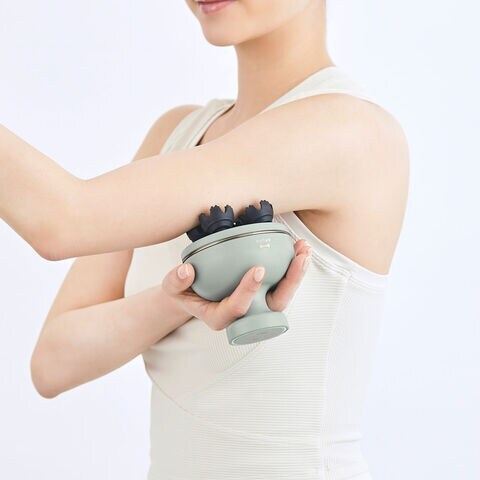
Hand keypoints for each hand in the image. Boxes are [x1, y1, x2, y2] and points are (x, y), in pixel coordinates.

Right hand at [161, 239, 311, 331]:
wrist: (193, 296)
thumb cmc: (185, 293)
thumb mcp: (172, 289)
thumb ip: (176, 281)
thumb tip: (188, 270)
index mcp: (221, 318)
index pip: (238, 309)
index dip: (249, 291)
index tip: (257, 269)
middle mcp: (245, 315)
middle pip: (273, 306)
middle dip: (290, 283)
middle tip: (299, 258)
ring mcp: (256, 305)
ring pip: (283, 295)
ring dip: (296, 272)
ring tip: (304, 249)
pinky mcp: (263, 293)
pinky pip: (281, 283)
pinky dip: (291, 266)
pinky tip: (297, 248)